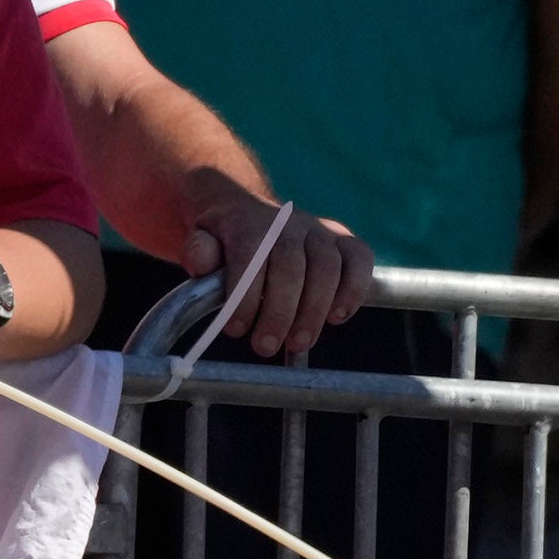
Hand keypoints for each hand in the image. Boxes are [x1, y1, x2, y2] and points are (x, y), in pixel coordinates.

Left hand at [184, 187, 371, 356]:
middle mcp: (289, 222)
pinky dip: (354, 290)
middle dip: (279, 313)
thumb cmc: (224, 238)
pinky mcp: (345, 240)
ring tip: (298, 343)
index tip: (236, 330)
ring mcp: (320, 229)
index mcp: (250, 222)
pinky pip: (359, 260)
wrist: (247, 211)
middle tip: (265, 346)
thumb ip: (198, 250)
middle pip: (290, 267)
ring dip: (314, 310)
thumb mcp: (200, 239)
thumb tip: (202, 263)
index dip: (245, 297)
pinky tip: (337, 317)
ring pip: (327, 267)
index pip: (251, 257)